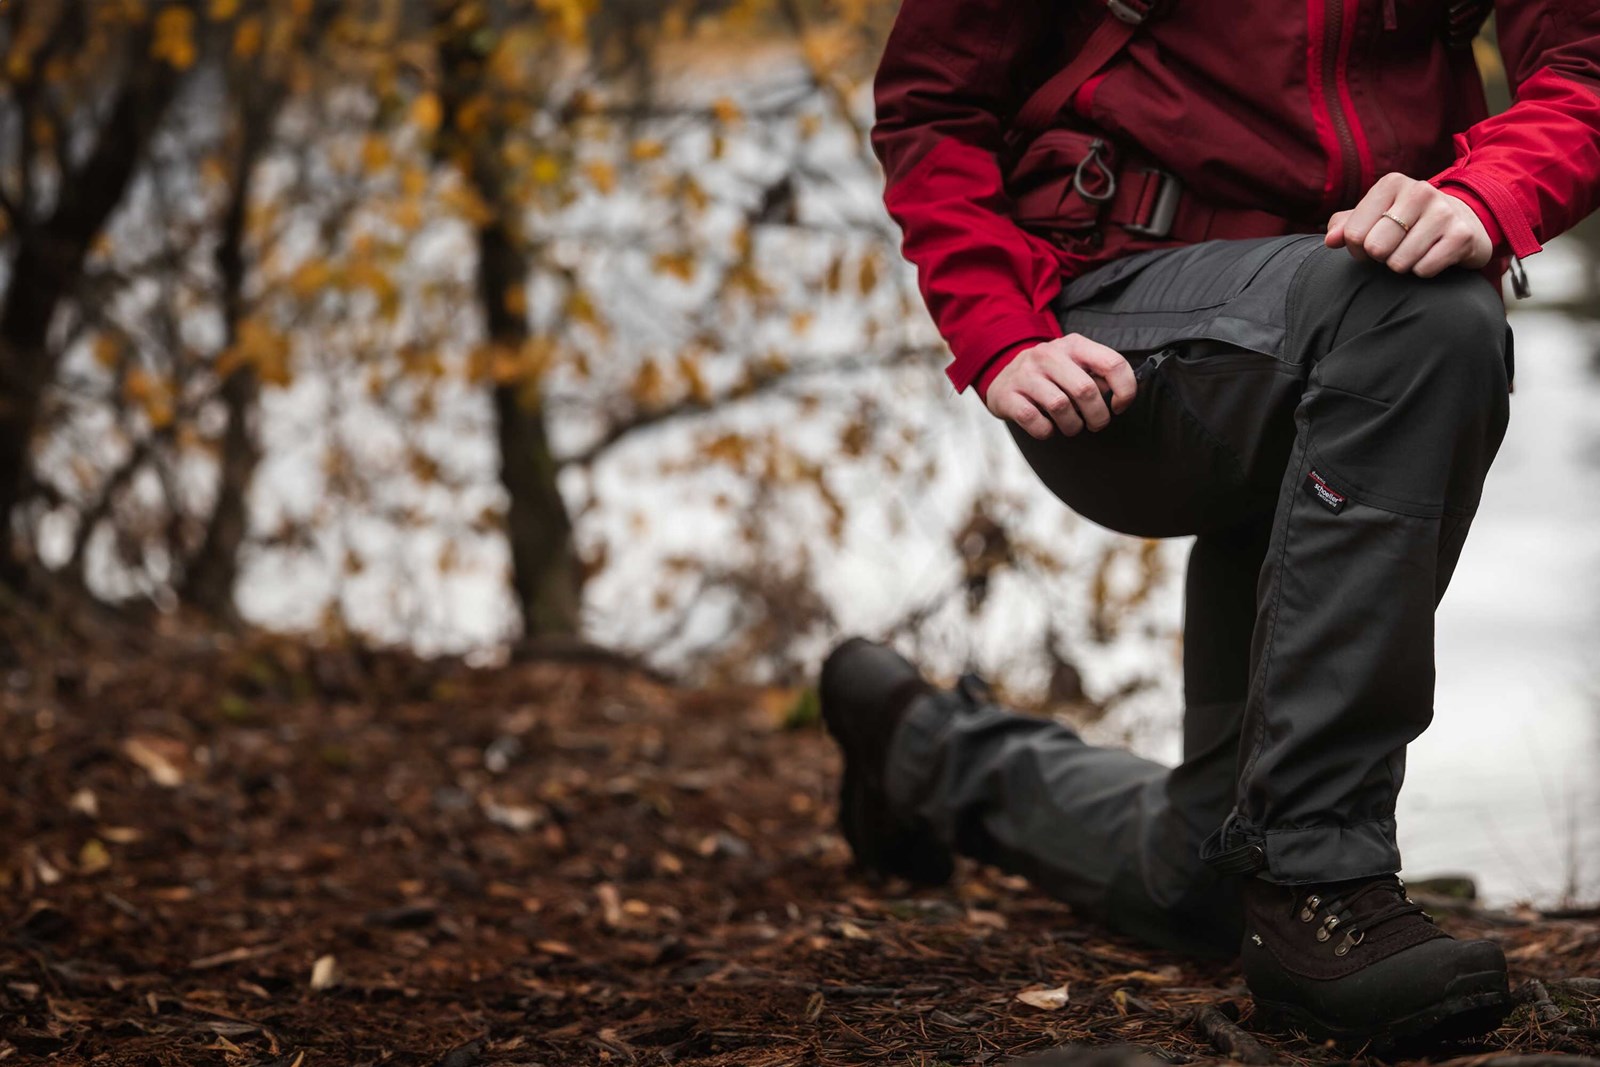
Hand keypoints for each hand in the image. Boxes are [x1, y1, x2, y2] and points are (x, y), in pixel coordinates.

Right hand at [985, 333, 1135, 439]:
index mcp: (1073, 345)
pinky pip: (1034, 420)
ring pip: (1060, 406)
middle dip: (1097, 416)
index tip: (1119, 406)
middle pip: (1086, 390)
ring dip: (1072, 426)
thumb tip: (1120, 393)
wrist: (1002, 377)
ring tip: (1071, 426)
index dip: (1125, 390)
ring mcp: (1026, 374)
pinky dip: (1046, 430)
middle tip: (1096, 424)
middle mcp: (1048, 355)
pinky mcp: (1008, 394)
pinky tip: (1048, 427)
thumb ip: (1098, 375)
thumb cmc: (1048, 375)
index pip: (1112, 363)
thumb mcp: (1075, 365)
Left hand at [1325, 172, 1492, 276]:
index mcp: (1391, 184)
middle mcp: (1420, 191)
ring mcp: (1443, 212)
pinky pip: (1423, 270)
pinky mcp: (1461, 235)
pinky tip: (1432, 255)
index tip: (1370, 243)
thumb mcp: (1374, 216)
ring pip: (1399, 263)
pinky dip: (1423, 270)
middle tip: (1394, 248)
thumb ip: (1345, 225)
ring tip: (1414, 250)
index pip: (1353, 234)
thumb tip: (1330, 240)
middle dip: (1380, 257)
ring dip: (1402, 265)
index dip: (1357, 249)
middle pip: (1375, 248)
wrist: (1462, 220)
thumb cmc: (1406, 221)